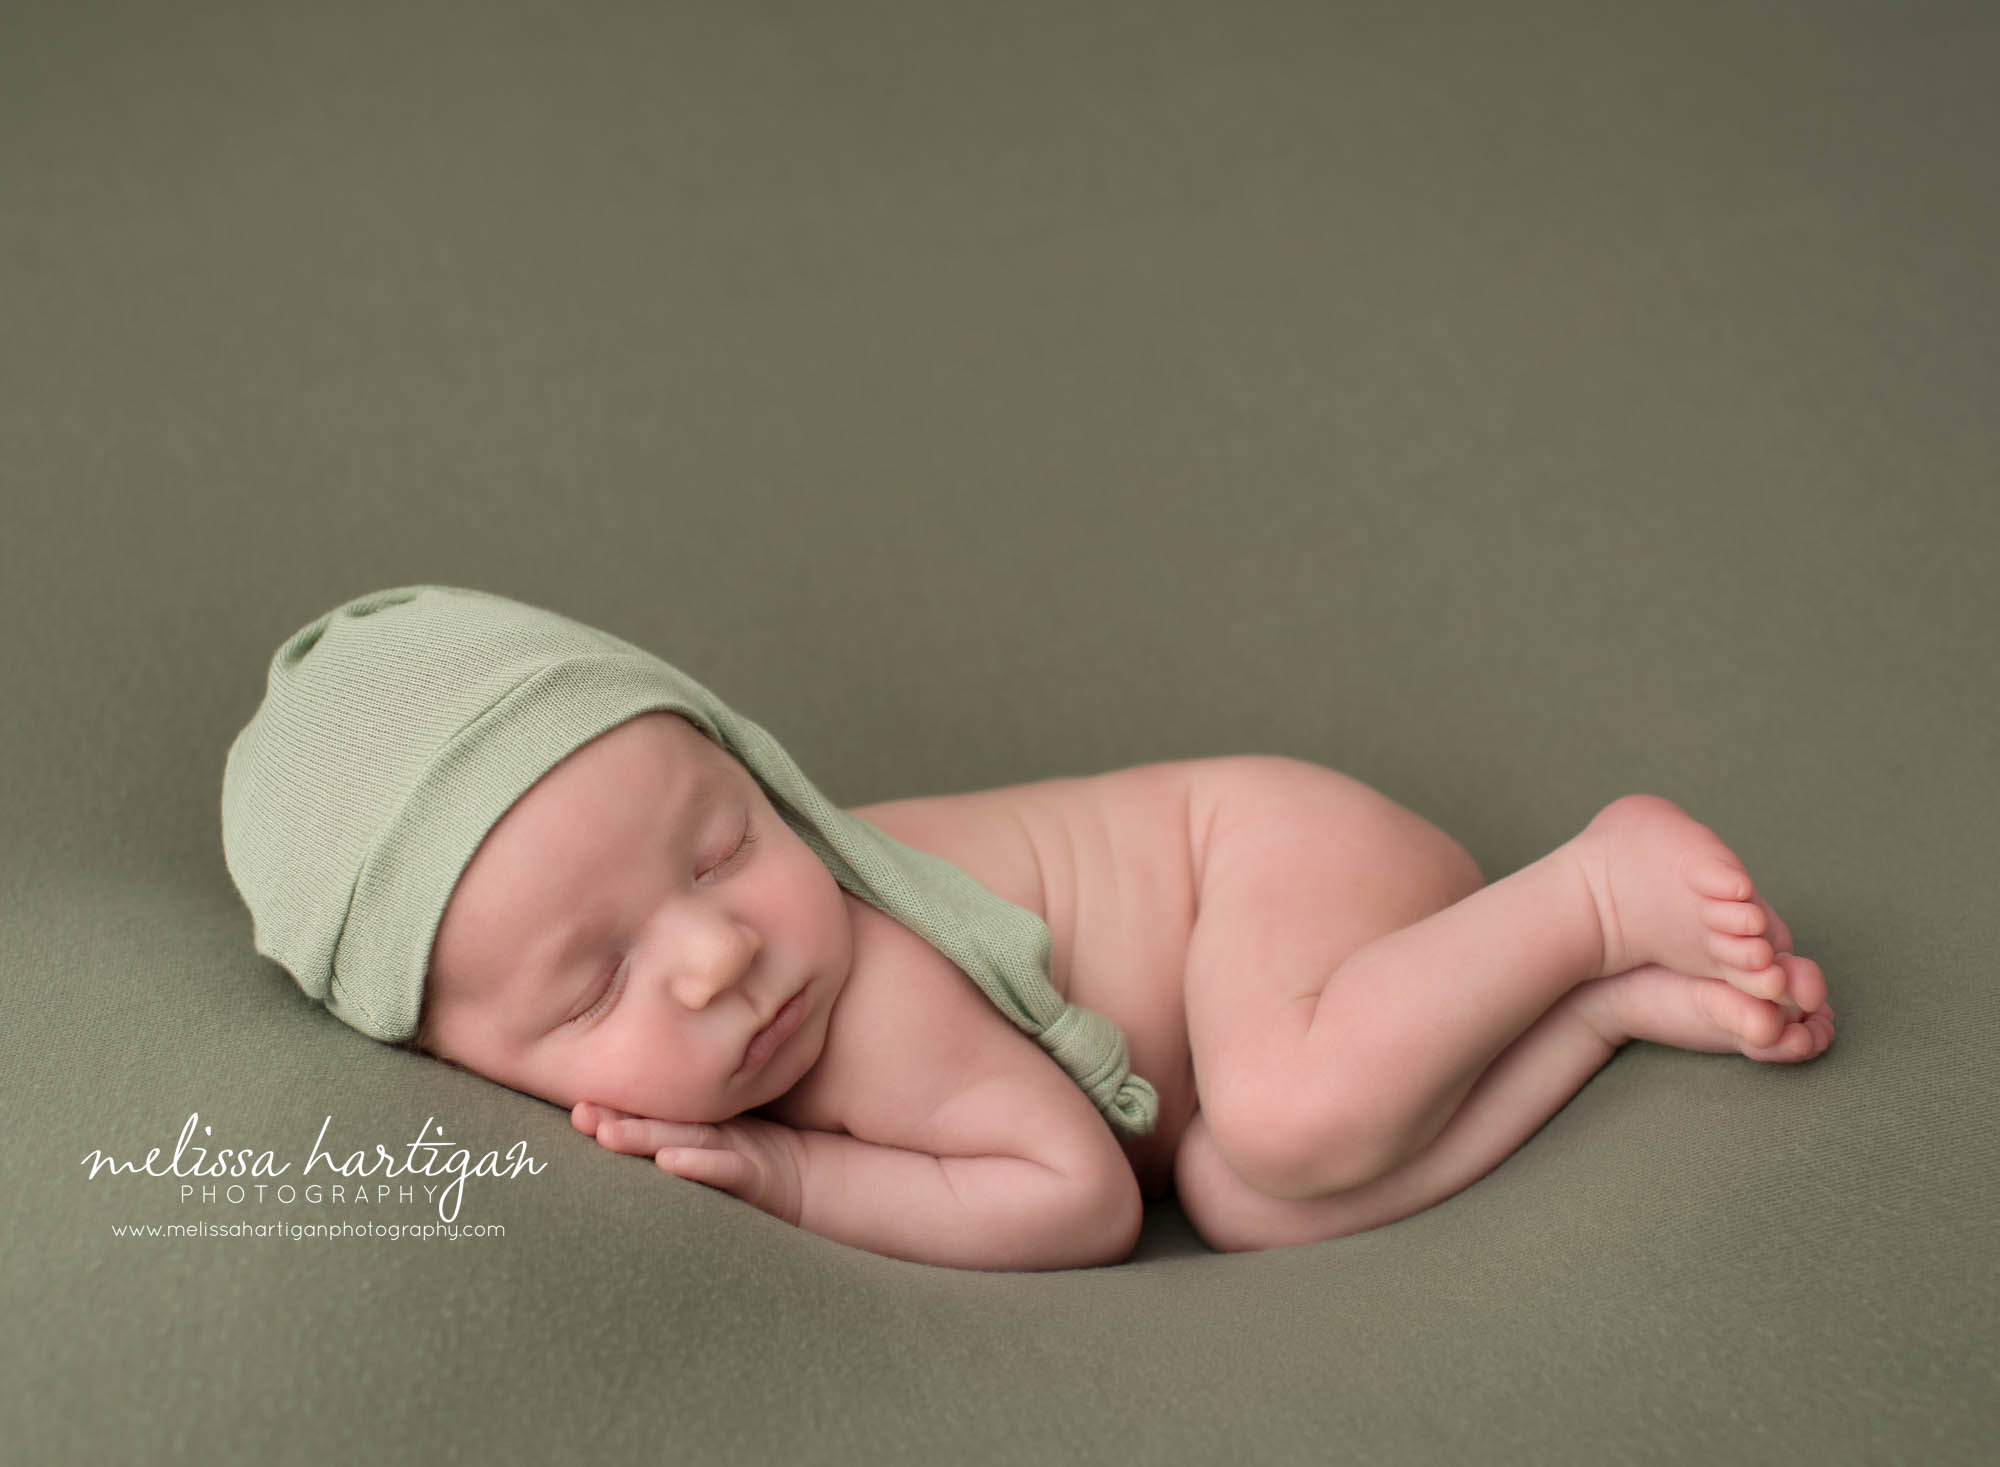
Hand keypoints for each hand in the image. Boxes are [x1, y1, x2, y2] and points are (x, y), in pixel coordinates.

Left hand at [572, 1101, 803, 1225]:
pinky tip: (668, 1162)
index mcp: (695, 1127)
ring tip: (606, 1134)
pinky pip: (725, 1169)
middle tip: (579, 1113)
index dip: (615, 1108)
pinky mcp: (756, 1173)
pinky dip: (697, 1165)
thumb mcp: (713, 1143)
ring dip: (644, 1137)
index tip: (575, 1107)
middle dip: (618, 1118)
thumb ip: (675, 1129)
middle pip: (658, 1123)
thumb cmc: (754, 1161)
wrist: (812, 1181)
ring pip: (684, 1139)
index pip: (650, 1112)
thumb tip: (615, 1128)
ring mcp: (734, 1149)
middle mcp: (710, 1133)